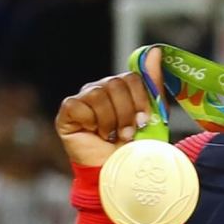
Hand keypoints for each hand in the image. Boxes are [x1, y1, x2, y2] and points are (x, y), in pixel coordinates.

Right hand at [55, 48, 162, 165]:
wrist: (115, 173)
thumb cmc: (133, 147)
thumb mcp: (151, 115)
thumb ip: (152, 83)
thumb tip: (155, 50)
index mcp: (122, 88)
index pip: (132, 77)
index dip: (140, 100)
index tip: (143, 121)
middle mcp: (101, 88)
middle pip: (116, 84)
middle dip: (126, 113)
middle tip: (127, 133)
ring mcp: (84, 98)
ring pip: (98, 93)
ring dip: (110, 120)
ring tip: (111, 136)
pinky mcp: (68, 110)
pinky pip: (80, 105)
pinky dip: (91, 122)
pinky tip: (94, 134)